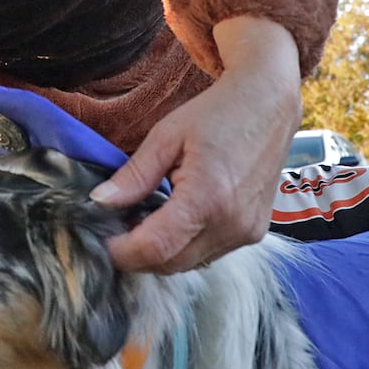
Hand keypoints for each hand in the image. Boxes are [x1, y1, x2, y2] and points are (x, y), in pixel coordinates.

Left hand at [90, 16, 302, 272]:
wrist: (268, 105)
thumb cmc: (217, 113)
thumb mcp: (166, 136)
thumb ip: (134, 175)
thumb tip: (99, 203)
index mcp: (207, 197)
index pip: (155, 248)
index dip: (122, 251)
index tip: (102, 238)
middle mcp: (231, 224)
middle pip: (171, 264)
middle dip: (138, 254)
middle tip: (118, 226)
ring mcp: (246, 233)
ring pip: (189, 263)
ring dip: (162, 251)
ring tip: (145, 218)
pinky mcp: (254, 234)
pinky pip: (209, 253)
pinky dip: (186, 245)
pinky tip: (174, 218)